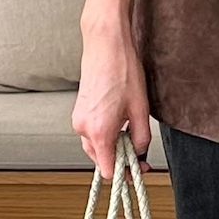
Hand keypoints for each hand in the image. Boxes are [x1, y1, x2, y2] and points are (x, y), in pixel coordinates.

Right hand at [72, 18, 151, 180]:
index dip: (124, 173)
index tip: (137, 169)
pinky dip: (105, 134)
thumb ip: (140, 138)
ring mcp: (78, 119)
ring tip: (130, 131)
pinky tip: (119, 122)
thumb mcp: (141, 110)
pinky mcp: (78, 111)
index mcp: (98, 131)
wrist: (106, 45)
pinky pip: (91, 132)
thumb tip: (139, 153)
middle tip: (140, 153)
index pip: (107, 169)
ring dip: (113, 145)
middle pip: (100, 159)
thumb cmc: (123, 72)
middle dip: (119, 159)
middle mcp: (83, 128)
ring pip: (96, 146)